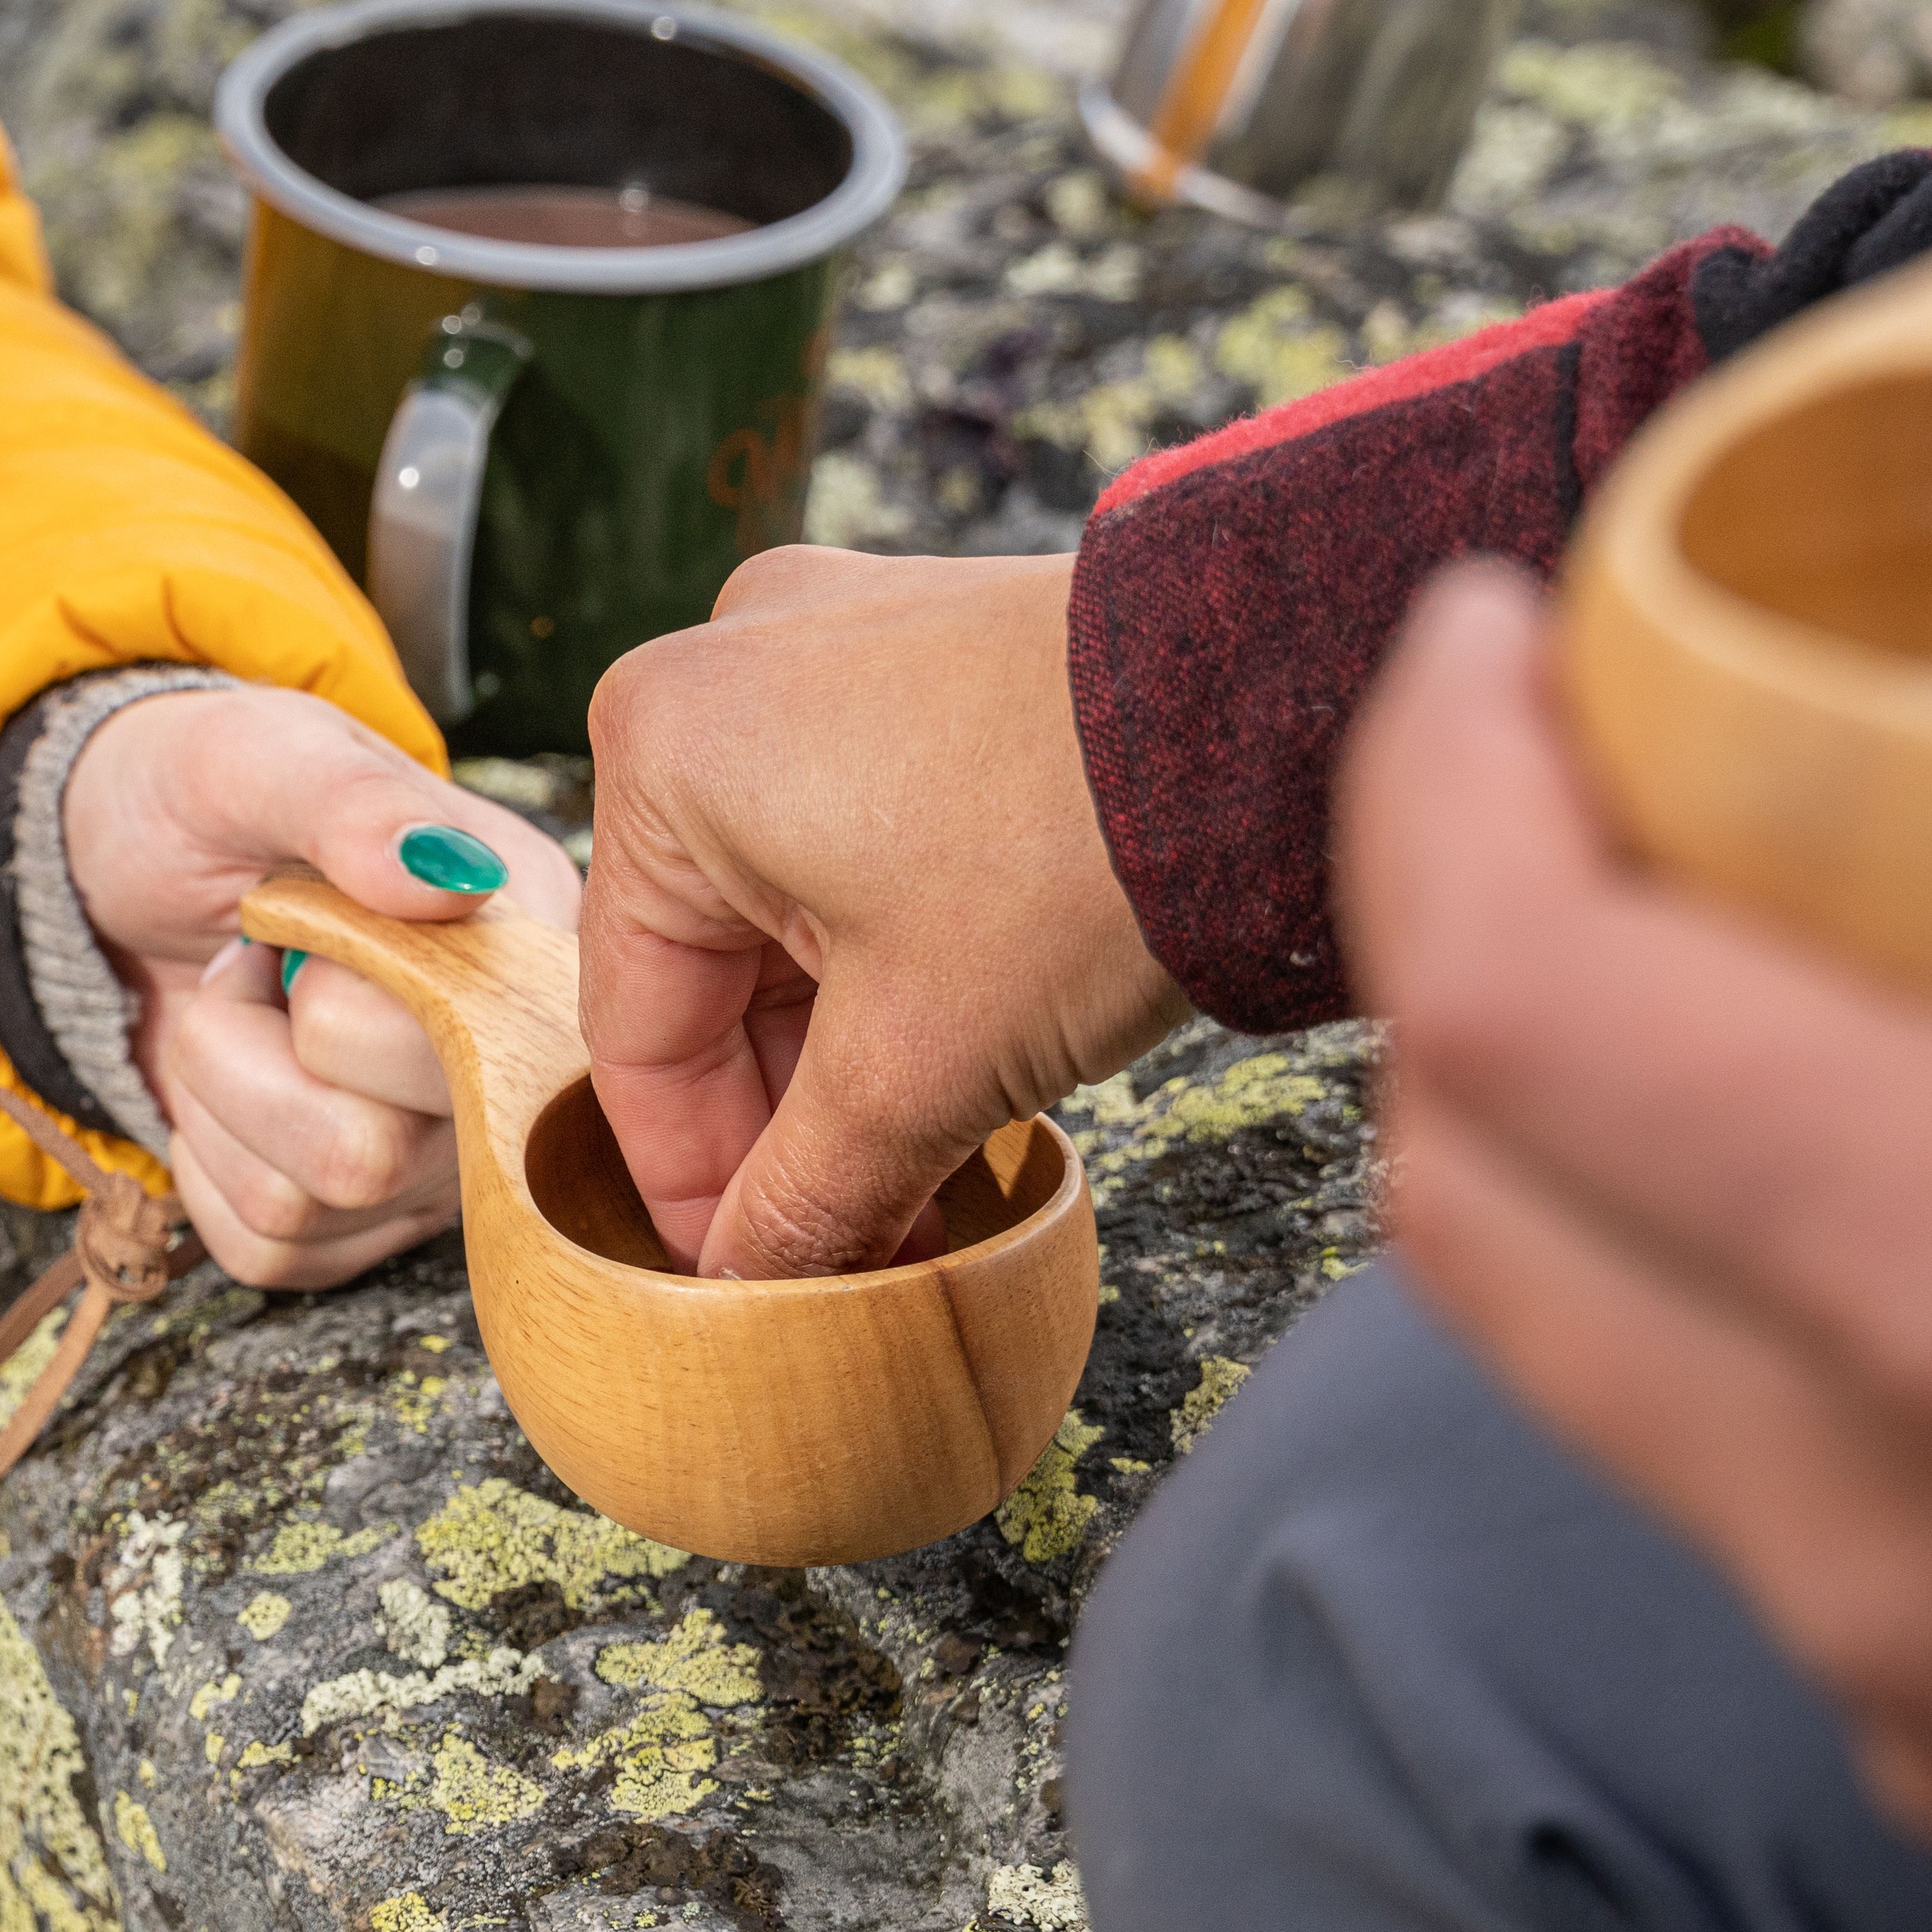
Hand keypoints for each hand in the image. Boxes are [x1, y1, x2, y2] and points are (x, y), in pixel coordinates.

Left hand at [71, 682, 576, 1288]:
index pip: (458, 1041)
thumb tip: (439, 880)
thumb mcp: (264, 756)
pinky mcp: (359, 1225)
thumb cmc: (209, 797)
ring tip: (234, 1011)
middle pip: (371, 1153)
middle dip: (246, 1046)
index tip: (287, 914)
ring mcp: (439, 1162)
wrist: (125, 863)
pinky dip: (204, 1165)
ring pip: (303, 1205)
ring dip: (215, 1096)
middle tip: (248, 963)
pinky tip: (225, 1086)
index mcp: (523, 941)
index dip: (334, 989)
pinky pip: (267, 1250)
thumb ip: (352, 806)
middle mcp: (506, 1071)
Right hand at [576, 550, 1190, 1275]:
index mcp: (661, 751)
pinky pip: (868, 837)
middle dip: (790, 1117)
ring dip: (850, 1050)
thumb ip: (807, 1196)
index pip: (637, 1025)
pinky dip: (902, 955)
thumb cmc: (1086, 846)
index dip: (693, 1179)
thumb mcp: (918, 1067)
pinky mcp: (933, 655)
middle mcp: (723, 674)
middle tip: (856, 1238)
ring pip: (794, 909)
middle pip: (715, 965)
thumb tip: (752, 1281)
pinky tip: (963, 1055)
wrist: (1294, 706)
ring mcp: (833, 649)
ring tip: (924, 1166)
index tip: (747, 1267)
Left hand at [1349, 564, 1931, 1931]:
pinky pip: (1764, 1498)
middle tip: (1570, 732)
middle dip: (1454, 929)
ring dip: (1584, 1115)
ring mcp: (1922, 1692)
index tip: (1480, 623)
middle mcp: (1897, 1532)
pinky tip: (1914, 1161)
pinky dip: (1746, 1289)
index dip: (1444, 779)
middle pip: (1472, 1185)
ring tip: (1724, 913)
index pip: (1528, 1009)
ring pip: (1587, 1356)